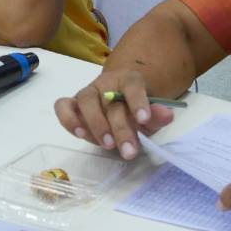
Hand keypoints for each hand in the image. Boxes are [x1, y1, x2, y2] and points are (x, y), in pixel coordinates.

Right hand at [54, 67, 175, 159]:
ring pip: (86, 101)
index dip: (138, 101)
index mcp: (129, 80)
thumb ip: (157, 115)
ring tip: (107, 144)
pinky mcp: (72, 103)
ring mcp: (87, 91)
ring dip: (96, 123)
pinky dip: (68, 119)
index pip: (133, 86)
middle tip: (129, 151)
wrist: (118, 98)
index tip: (144, 119)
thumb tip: (167, 115)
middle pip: (110, 102)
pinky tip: (80, 134)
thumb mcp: (150, 113)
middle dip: (121, 128)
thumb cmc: (135, 109)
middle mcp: (106, 83)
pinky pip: (62, 106)